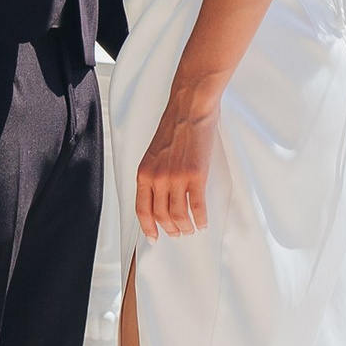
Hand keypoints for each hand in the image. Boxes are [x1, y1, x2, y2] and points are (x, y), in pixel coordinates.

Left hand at [134, 84, 218, 241]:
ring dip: (186, 227)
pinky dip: (201, 218)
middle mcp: (157, 177)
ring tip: (191, 228)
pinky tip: (203, 221)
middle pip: (161, 216)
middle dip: (170, 229)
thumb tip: (158, 198)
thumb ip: (153, 175)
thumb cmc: (174, 126)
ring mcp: (176, 177)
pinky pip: (198, 207)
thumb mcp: (154, 153)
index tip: (154, 237)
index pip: (142, 209)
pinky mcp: (196, 175)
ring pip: (179, 216)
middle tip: (178, 233)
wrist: (190, 108)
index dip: (148, 227)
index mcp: (144, 172)